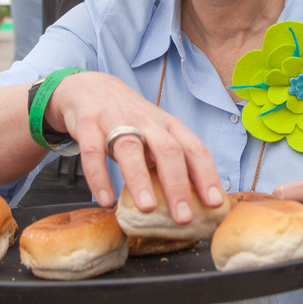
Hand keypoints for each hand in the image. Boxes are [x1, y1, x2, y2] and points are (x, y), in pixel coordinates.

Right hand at [46, 71, 223, 220]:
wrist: (89, 87)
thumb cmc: (128, 117)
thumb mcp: (154, 132)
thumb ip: (168, 159)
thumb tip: (190, 200)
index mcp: (167, 125)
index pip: (194, 148)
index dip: (206, 175)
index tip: (214, 203)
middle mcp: (146, 120)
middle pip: (167, 150)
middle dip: (178, 185)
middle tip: (183, 217)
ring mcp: (116, 120)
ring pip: (130, 149)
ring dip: (140, 180)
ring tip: (147, 208)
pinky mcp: (88, 124)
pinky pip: (93, 152)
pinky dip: (99, 177)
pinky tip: (105, 200)